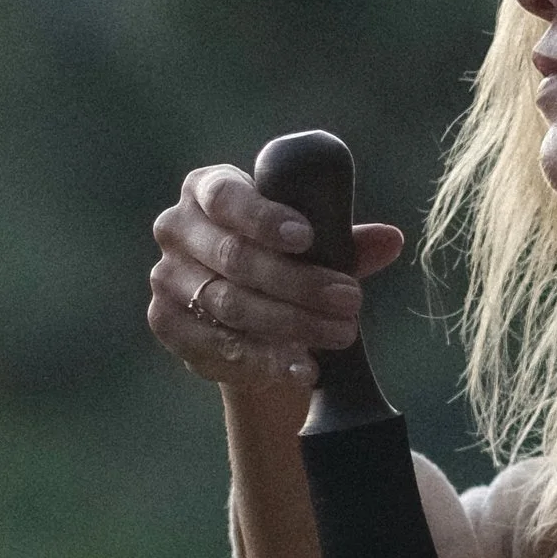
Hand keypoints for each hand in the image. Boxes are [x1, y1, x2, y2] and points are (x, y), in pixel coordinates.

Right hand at [147, 161, 404, 395]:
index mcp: (207, 189)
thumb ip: (346, 241)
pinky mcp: (166, 323)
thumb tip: (391, 240)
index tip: (307, 238)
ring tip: (339, 335)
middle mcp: (176, 227)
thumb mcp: (314, 246)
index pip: (227, 197)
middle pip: (234, 257)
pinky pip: (213, 345)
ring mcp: (166, 277)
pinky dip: (262, 360)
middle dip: (298, 283)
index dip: (264, 218)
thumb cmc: (283, 260)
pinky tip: (300, 368)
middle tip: (350, 300)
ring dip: (290, 324)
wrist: (249, 314)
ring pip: (228, 304)